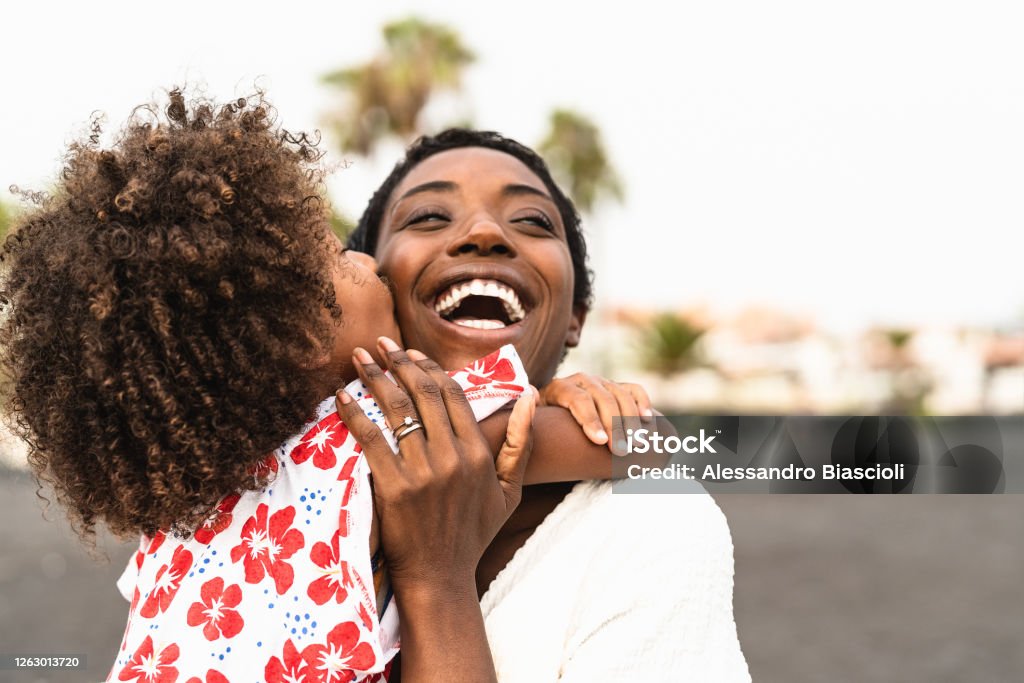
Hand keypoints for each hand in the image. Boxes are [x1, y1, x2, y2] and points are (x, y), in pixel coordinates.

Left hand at [335, 337, 536, 591]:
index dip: (430, 368)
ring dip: (376, 377)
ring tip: (360, 358)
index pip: (452, 394)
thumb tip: (531, 395)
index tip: (410, 353)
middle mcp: (453, 457)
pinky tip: (342, 397)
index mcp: (479, 453)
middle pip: (423, 393)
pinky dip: (355, 413)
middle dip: (399, 362)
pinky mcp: (394, 488)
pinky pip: (371, 439)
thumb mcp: (509, 490)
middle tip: (380, 345)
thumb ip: (521, 442)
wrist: (439, 577)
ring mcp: (423, 472)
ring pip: (398, 410)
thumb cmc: (473, 533)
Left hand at [540, 374, 652, 453]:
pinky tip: (648, 420)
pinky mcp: (617, 387)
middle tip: (622, 451)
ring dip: (631, 420)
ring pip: (620, 396)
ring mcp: (601, 382)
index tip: (600, 442)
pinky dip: (643, 402)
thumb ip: (529, 414)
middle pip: (603, 400)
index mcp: (560, 388)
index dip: (590, 420)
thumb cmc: (543, 426)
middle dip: (614, 427)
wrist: (554, 416)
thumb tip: (533, 396)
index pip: (578, 400)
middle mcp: (582, 381)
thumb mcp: (531, 421)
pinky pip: (634, 390)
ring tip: (637, 443)